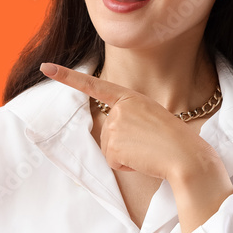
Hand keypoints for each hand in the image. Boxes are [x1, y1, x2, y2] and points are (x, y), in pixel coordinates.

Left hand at [39, 62, 218, 181]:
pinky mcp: (114, 144)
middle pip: (109, 132)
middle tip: (149, 143)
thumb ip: (131, 121)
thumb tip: (114, 142)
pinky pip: (114, 161)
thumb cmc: (176, 141)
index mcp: (131, 97)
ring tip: (149, 151)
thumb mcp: (152, 120)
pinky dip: (128, 165)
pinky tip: (144, 159)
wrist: (187, 156)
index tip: (45, 68)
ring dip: (127, 156)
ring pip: (111, 149)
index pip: (95, 85)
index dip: (67, 76)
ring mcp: (116, 124)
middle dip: (125, 145)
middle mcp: (120, 108)